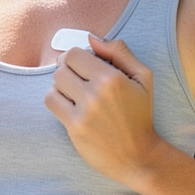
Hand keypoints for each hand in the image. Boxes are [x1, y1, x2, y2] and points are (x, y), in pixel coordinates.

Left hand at [44, 36, 164, 186]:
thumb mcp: (143, 77)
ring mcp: (83, 111)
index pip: (74, 54)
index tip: (85, 67)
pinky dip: (57, 99)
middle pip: (61, 67)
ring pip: (55, 83)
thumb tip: (91, 38)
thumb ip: (119, 51)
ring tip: (76, 93)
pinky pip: (51, 101)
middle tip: (80, 80)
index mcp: (112, 78)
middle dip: (68, 70)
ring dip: (62, 85)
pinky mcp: (74, 127)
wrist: (138, 156)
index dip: (77, 58)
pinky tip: (70, 105)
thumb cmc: (140, 115)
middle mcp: (96, 93)